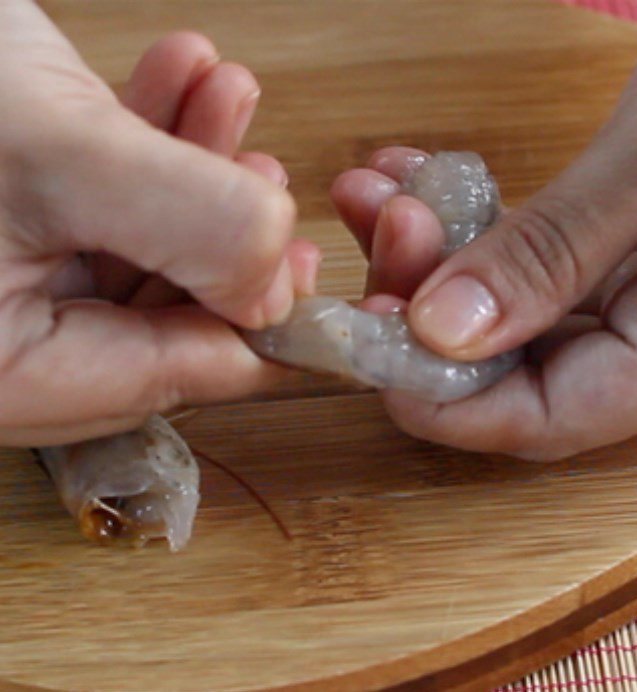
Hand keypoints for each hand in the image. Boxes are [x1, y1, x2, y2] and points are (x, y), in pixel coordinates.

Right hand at [0, 1, 317, 445]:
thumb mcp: (50, 155)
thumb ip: (186, 223)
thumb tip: (277, 285)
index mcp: (10, 376)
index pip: (184, 375)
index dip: (264, 326)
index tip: (313, 268)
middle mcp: (11, 349)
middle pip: (171, 315)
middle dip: (228, 238)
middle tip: (267, 173)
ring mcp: (9, 287)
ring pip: (145, 254)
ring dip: (198, 174)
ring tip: (224, 94)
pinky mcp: (11, 226)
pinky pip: (104, 207)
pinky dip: (149, 146)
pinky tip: (183, 77)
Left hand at [333, 0, 636, 459]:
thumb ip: (558, 245)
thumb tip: (440, 333)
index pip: (555, 419)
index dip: (446, 401)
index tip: (367, 344)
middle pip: (529, 375)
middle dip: (431, 312)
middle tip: (380, 222)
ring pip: (527, 327)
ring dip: (445, 264)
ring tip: (386, 189)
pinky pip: (549, 281)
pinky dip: (486, 238)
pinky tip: (433, 184)